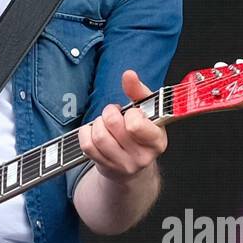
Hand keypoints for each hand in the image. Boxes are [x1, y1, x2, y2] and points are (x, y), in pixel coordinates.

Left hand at [78, 69, 166, 183]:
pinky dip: (86, 133)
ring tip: (105, 123)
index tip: (132, 112)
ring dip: (98, 123)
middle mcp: (142, 156)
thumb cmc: (140, 132)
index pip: (136, 125)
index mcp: (156, 140)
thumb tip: (129, 74)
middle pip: (114, 125)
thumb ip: (138, 90)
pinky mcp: (106, 167)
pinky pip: (87, 146)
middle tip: (114, 113)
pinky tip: (95, 131)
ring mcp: (123, 164)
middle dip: (110, 112)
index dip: (130, 114)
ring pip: (99, 136)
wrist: (133, 165)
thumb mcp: (145, 111)